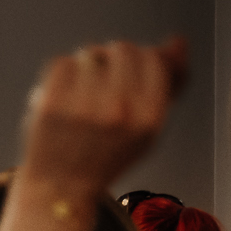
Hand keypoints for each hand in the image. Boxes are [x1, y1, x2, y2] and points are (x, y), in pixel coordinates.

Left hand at [21, 38, 186, 195]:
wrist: (61, 188)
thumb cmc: (106, 155)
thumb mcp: (149, 127)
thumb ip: (168, 83)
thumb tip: (178, 42)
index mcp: (148, 118)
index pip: (152, 58)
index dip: (140, 61)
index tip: (129, 77)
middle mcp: (119, 111)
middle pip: (123, 49)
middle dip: (114, 59)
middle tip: (104, 83)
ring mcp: (83, 107)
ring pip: (90, 53)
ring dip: (87, 66)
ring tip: (83, 93)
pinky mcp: (52, 103)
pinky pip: (62, 62)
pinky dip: (63, 74)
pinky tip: (64, 95)